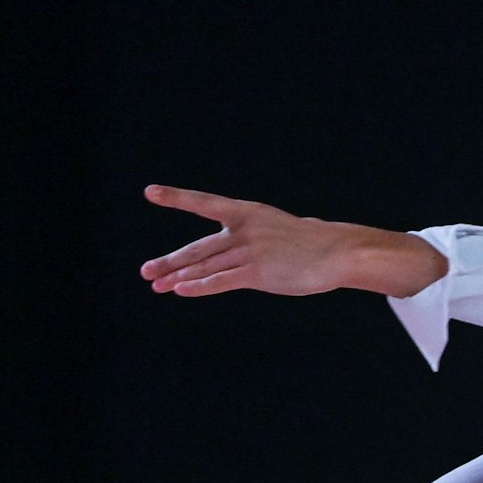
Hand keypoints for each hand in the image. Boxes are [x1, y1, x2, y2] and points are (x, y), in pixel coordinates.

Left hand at [139, 185, 442, 297]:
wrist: (337, 252)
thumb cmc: (308, 244)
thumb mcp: (274, 230)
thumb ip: (244, 242)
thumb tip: (221, 261)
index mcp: (247, 212)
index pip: (205, 203)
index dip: (177, 197)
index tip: (150, 192)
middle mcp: (244, 229)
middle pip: (199, 248)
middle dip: (170, 261)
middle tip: (146, 271)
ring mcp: (249, 251)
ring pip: (205, 267)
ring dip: (178, 277)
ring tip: (157, 284)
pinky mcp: (257, 273)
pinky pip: (221, 281)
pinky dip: (198, 287)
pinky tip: (180, 290)